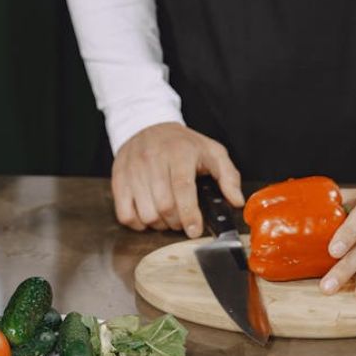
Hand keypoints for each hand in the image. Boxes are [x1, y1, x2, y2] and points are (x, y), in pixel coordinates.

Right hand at [111, 122, 242, 236]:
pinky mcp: (119, 179)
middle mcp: (153, 159)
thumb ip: (228, 176)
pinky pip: (125, 214)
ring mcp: (133, 170)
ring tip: (166, 216)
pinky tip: (148, 215)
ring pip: (145, 213)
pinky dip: (138, 223)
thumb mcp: (212, 151)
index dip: (189, 214)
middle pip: (164, 206)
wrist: (148, 126)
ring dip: (159, 223)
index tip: (194, 230)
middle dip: (176, 222)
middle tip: (182, 220)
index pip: (182, 188)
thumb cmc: (182, 144)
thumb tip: (236, 201)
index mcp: (179, 153)